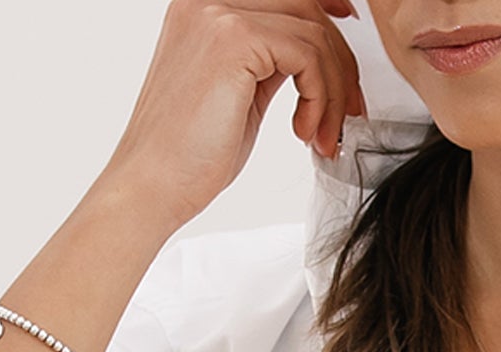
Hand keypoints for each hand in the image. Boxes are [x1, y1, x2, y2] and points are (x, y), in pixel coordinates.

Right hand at [96, 0, 368, 236]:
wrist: (151, 185)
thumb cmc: (190, 154)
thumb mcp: (240, 91)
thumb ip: (270, 60)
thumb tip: (313, 54)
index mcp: (205, 5)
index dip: (326, 8)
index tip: (349, 37)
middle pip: (306, 6)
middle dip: (340, 62)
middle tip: (349, 113)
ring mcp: (219, 13)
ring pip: (313, 33)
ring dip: (334, 91)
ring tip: (323, 136)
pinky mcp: (235, 40)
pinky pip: (308, 56)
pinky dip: (321, 98)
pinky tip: (305, 132)